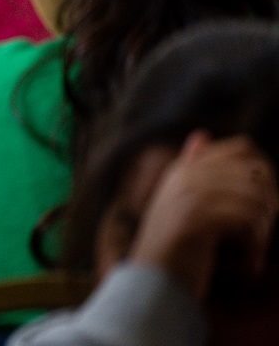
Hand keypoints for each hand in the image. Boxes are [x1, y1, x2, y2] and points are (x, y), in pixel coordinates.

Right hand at [130, 131, 278, 300]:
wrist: (151, 283)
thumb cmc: (173, 247)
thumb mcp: (180, 203)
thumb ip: (192, 170)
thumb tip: (202, 135)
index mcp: (185, 168)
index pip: (244, 148)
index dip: (265, 173)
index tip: (262, 206)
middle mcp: (186, 175)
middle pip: (256, 173)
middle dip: (269, 205)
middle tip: (260, 234)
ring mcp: (188, 194)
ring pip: (257, 199)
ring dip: (264, 232)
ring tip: (253, 254)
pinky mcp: (194, 218)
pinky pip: (247, 221)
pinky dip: (256, 248)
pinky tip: (249, 264)